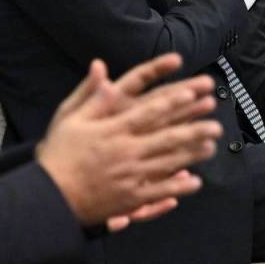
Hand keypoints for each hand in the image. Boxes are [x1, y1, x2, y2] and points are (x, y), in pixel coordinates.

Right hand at [36, 54, 221, 228]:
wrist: (48, 196)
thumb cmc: (58, 153)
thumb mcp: (68, 117)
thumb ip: (89, 93)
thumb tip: (100, 66)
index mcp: (111, 129)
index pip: (147, 111)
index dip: (172, 101)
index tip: (191, 91)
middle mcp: (124, 151)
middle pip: (165, 137)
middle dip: (193, 128)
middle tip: (216, 122)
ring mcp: (129, 176)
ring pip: (167, 162)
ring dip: (192, 153)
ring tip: (212, 144)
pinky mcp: (129, 198)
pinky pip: (158, 191)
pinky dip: (177, 186)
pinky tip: (195, 180)